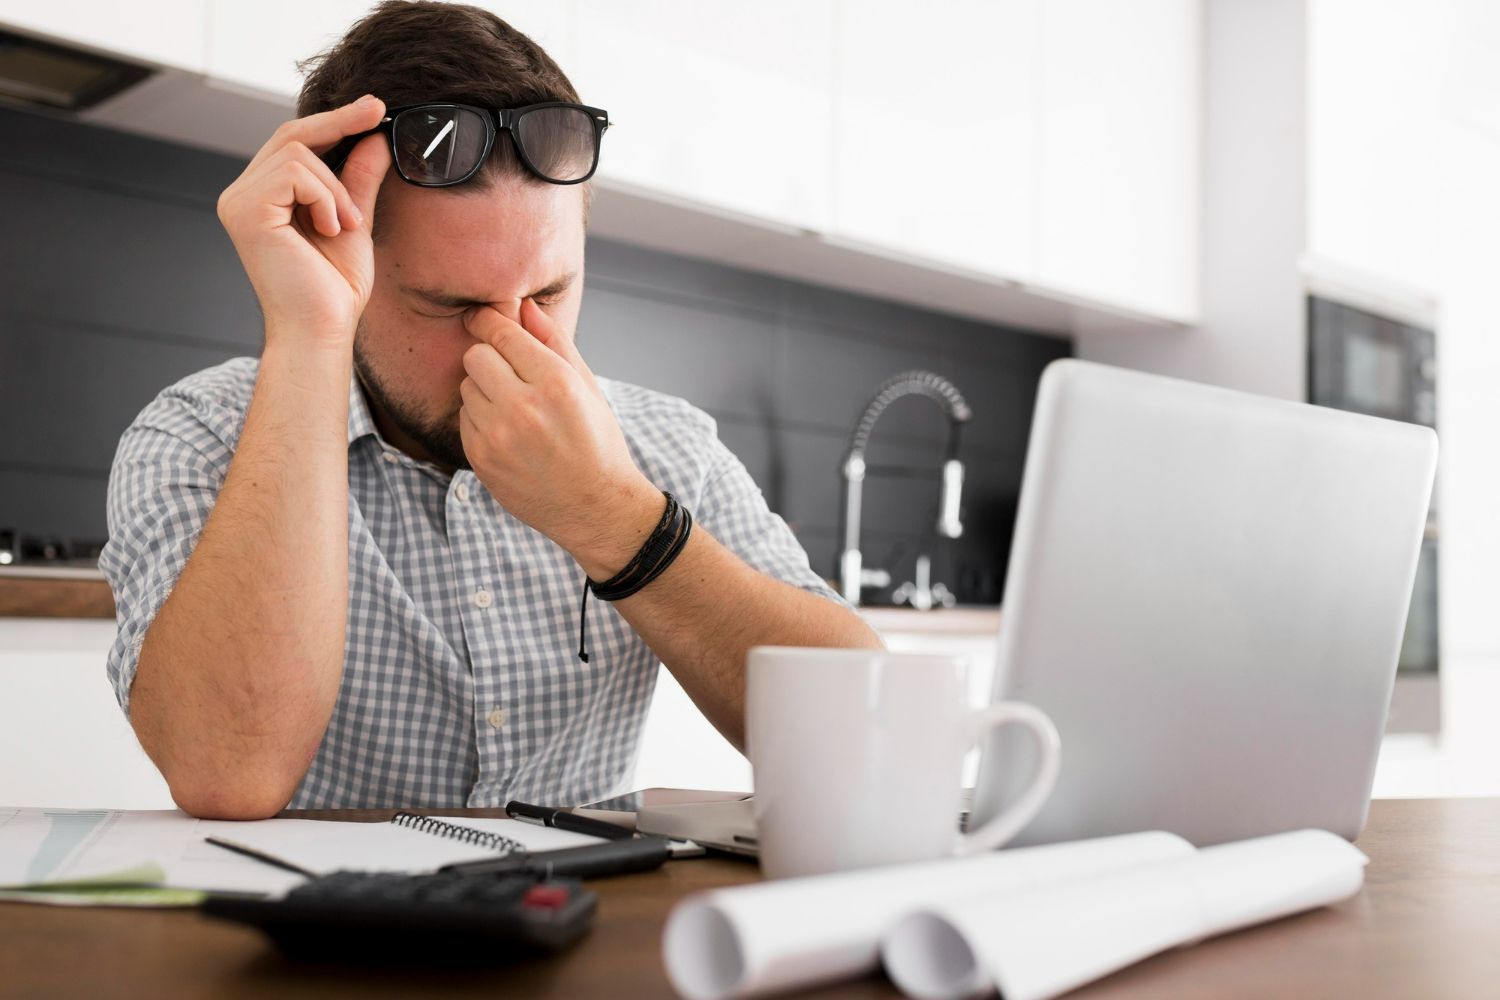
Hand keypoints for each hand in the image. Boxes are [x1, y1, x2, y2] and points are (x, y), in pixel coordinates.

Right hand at [216, 95, 391, 349]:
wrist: (323, 331)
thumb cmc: (334, 290)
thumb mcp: (353, 223)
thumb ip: (357, 181)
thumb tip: (374, 138)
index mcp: (262, 198)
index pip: (293, 142)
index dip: (333, 120)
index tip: (373, 107)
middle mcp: (241, 195)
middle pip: (291, 133)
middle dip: (339, 124)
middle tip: (379, 114)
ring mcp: (238, 201)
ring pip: (298, 150)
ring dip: (336, 187)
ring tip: (346, 225)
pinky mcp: (245, 210)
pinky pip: (296, 172)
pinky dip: (325, 196)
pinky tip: (330, 230)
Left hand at [459, 299, 661, 575]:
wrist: (594, 506)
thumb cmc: (597, 442)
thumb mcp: (587, 387)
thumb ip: (555, 343)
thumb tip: (524, 307)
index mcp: (555, 383)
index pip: (502, 334)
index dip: (488, 320)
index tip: (483, 317)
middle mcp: (524, 408)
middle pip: (476, 356)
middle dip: (490, 358)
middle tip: (510, 373)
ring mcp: (499, 436)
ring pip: (467, 387)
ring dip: (484, 390)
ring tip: (515, 408)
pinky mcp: (482, 459)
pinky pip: (465, 418)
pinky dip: (480, 419)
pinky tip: (508, 432)